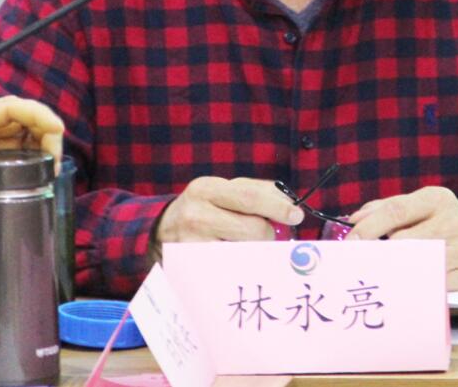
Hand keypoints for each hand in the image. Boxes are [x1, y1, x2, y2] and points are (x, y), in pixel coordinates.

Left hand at [0, 96, 63, 277]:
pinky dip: (26, 165)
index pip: (9, 108)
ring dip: (38, 148)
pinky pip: (9, 160)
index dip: (37, 115)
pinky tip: (33, 178)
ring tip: (51, 169)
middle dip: (45, 133)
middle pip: (21, 121)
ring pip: (19, 139)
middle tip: (56, 159)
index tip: (57, 130)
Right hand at [152, 176, 304, 258]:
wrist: (160, 232)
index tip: (297, 215)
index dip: (278, 207)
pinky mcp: (192, 268)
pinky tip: (233, 258)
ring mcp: (192, 243)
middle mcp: (196, 214)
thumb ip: (255, 191)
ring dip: (254, 251)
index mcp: (207, 188)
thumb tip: (288, 203)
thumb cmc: (202, 210)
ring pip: (245, 252)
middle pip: (252, 229)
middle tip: (264, 234)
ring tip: (242, 245)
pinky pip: (231, 269)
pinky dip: (240, 265)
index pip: (250, 197)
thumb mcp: (221, 191)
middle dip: (267, 234)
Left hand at [346, 186, 457, 290]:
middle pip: (404, 241)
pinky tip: (414, 281)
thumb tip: (352, 222)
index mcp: (436, 199)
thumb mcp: (414, 205)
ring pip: (418, 265)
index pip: (396, 211)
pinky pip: (435, 285)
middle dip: (380, 253)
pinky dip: (420, 285)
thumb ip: (382, 209)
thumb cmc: (435, 220)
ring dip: (398, 271)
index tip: (350, 242)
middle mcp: (453, 220)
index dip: (369, 227)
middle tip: (365, 262)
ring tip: (388, 272)